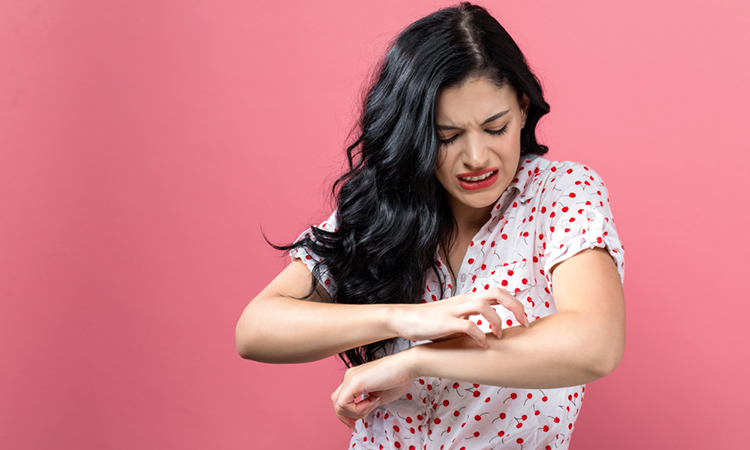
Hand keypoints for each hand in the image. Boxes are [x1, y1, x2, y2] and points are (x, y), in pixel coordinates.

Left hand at [330, 351, 415, 430]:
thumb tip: (360, 415)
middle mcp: (350, 376)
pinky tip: (372, 402)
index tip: (356, 424)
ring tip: (374, 404)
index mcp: (355, 379)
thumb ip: (367, 404)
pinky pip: (344, 404)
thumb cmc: (399, 378)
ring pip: (338, 405)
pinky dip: (357, 410)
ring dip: (356, 413)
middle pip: (336, 403)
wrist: (408, 365)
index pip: (341, 399)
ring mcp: (351, 377)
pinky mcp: (355, 381)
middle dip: (347, 417)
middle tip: (361, 420)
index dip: (347, 415)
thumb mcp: (379, 397)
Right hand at [390, 287, 528, 348]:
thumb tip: (491, 335)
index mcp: (469, 299)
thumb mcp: (456, 319)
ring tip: (500, 336)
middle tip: (524, 324)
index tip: (525, 321)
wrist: (406, 319)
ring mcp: (455, 310)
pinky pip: (468, 326)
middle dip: (515, 307)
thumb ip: (473, 321)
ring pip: (484, 305)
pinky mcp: (446, 322)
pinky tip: (483, 346)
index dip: (516, 304)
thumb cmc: (432, 321)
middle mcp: (465, 301)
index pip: (499, 292)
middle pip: (497, 293)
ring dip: (497, 321)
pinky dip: (480, 336)